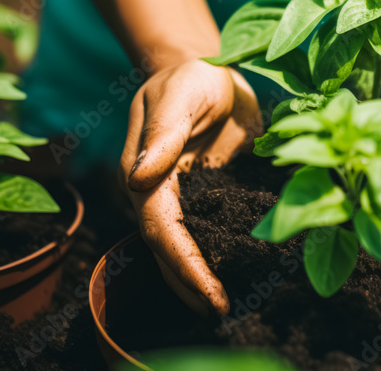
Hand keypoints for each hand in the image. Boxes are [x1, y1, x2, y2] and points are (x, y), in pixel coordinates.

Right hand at [118, 59, 261, 315]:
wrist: (209, 68)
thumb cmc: (191, 76)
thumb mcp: (179, 95)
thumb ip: (164, 134)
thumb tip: (138, 179)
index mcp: (145, 174)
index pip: (162, 229)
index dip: (184, 264)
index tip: (209, 292)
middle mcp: (159, 192)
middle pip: (169, 249)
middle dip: (191, 284)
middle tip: (220, 313)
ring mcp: (185, 196)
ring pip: (185, 247)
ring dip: (199, 279)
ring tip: (223, 309)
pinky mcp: (210, 193)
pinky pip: (212, 229)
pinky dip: (221, 255)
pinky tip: (242, 274)